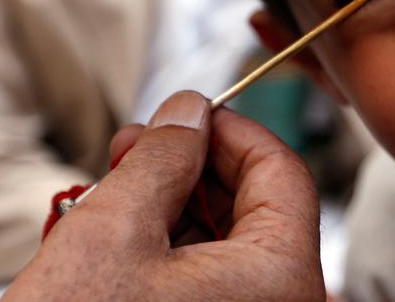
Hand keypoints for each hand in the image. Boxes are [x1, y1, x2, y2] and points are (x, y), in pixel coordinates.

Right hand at [4, 91, 323, 301]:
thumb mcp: (115, 230)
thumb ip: (162, 159)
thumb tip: (189, 110)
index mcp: (282, 278)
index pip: (282, 171)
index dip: (229, 130)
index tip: (180, 116)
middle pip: (257, 208)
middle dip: (193, 170)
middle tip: (133, 149)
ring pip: (229, 247)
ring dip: (173, 210)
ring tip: (112, 192)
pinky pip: (211, 286)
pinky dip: (169, 256)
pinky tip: (118, 240)